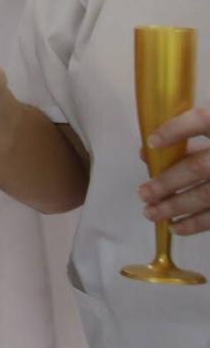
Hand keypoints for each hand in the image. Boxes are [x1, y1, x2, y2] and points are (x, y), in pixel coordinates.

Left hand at [139, 108, 209, 233]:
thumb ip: (188, 137)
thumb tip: (148, 151)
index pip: (204, 120)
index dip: (177, 129)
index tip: (151, 141)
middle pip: (200, 167)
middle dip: (168, 182)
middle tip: (143, 193)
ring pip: (207, 195)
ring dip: (176, 206)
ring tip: (150, 213)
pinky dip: (196, 223)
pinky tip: (176, 227)